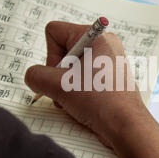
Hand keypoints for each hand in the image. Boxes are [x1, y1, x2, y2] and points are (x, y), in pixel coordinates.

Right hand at [25, 21, 158, 157]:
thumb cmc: (99, 100)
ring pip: (70, 70)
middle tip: (69, 88)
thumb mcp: (58, 85)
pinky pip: (81, 80)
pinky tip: (83, 105)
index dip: (51, 55)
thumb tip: (33, 77)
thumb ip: (36, 76)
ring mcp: (107, 63)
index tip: (63, 73)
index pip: (55, 32)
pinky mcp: (108, 80)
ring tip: (77, 100)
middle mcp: (103, 45)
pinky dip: (76, 93)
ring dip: (65, 87)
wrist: (125, 126)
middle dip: (58, 75)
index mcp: (95, 37)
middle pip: (62, 52)